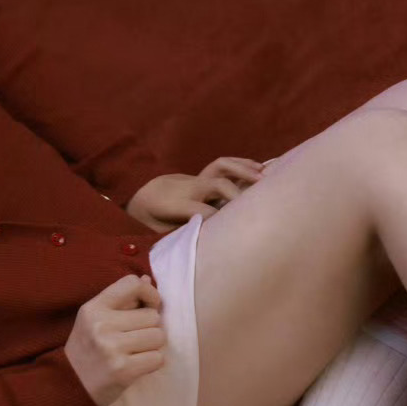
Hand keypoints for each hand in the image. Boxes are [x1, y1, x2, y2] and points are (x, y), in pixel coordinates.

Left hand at [122, 155, 275, 232]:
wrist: (143, 192)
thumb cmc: (153, 217)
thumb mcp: (160, 230)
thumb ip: (181, 233)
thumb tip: (203, 241)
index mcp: (177, 204)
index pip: (203, 211)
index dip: (216, 219)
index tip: (230, 232)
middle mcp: (189, 187)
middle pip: (217, 185)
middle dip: (235, 194)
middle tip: (253, 206)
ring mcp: (197, 178)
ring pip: (221, 168)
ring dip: (243, 171)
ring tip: (263, 179)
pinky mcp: (202, 175)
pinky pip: (223, 165)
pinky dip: (240, 163)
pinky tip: (258, 168)